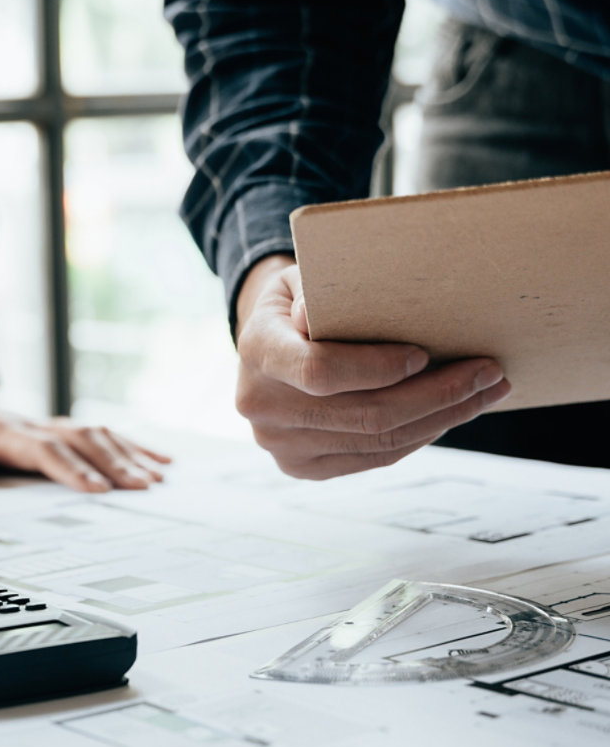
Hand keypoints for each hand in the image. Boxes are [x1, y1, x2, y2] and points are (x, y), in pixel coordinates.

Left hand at [0, 392, 170, 491]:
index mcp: (3, 433)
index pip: (44, 450)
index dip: (72, 469)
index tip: (97, 490)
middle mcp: (34, 425)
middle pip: (81, 440)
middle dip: (115, 463)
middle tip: (143, 488)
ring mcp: (50, 425)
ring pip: (97, 434)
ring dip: (129, 455)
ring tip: (157, 479)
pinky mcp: (59, 428)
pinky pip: (102, 433)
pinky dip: (133, 445)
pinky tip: (160, 459)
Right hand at [234, 256, 510, 478]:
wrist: (267, 345)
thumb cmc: (300, 302)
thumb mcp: (304, 280)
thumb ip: (319, 292)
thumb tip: (332, 312)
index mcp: (257, 351)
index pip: (319, 371)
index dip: (377, 368)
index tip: (425, 353)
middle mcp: (261, 406)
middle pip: (363, 414)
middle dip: (436, 395)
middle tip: (488, 372)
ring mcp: (280, 444)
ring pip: (376, 442)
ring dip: (440, 418)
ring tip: (485, 392)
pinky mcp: (302, 467)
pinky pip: (373, 458)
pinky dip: (418, 436)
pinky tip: (449, 414)